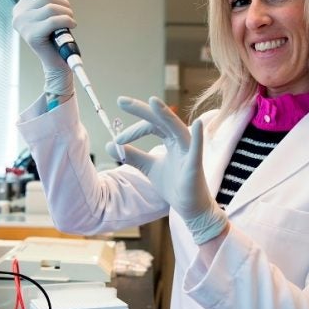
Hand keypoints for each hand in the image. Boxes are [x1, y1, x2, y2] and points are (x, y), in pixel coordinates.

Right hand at [12, 0, 76, 69]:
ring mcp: (23, 26)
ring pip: (50, 8)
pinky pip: (53, 21)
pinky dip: (67, 21)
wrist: (56, 63)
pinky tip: (72, 25)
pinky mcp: (32, 36)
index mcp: (19, 9)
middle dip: (63, 3)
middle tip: (70, 13)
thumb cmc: (54, 37)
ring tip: (71, 20)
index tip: (62, 4)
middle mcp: (18, 16)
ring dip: (67, 12)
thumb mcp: (47, 13)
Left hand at [109, 96, 227, 244]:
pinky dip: (198, 136)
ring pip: (176, 128)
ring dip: (165, 115)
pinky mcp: (195, 165)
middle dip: (141, 110)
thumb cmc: (173, 184)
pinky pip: (197, 148)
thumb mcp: (148, 167)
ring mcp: (189, 151)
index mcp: (170, 139)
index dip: (133, 130)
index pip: (151, 125)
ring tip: (152, 102)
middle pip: (161, 120)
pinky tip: (197, 123)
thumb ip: (132, 155)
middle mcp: (180, 141)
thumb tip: (110, 145)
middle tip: (121, 101)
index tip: (117, 139)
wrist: (189, 207)